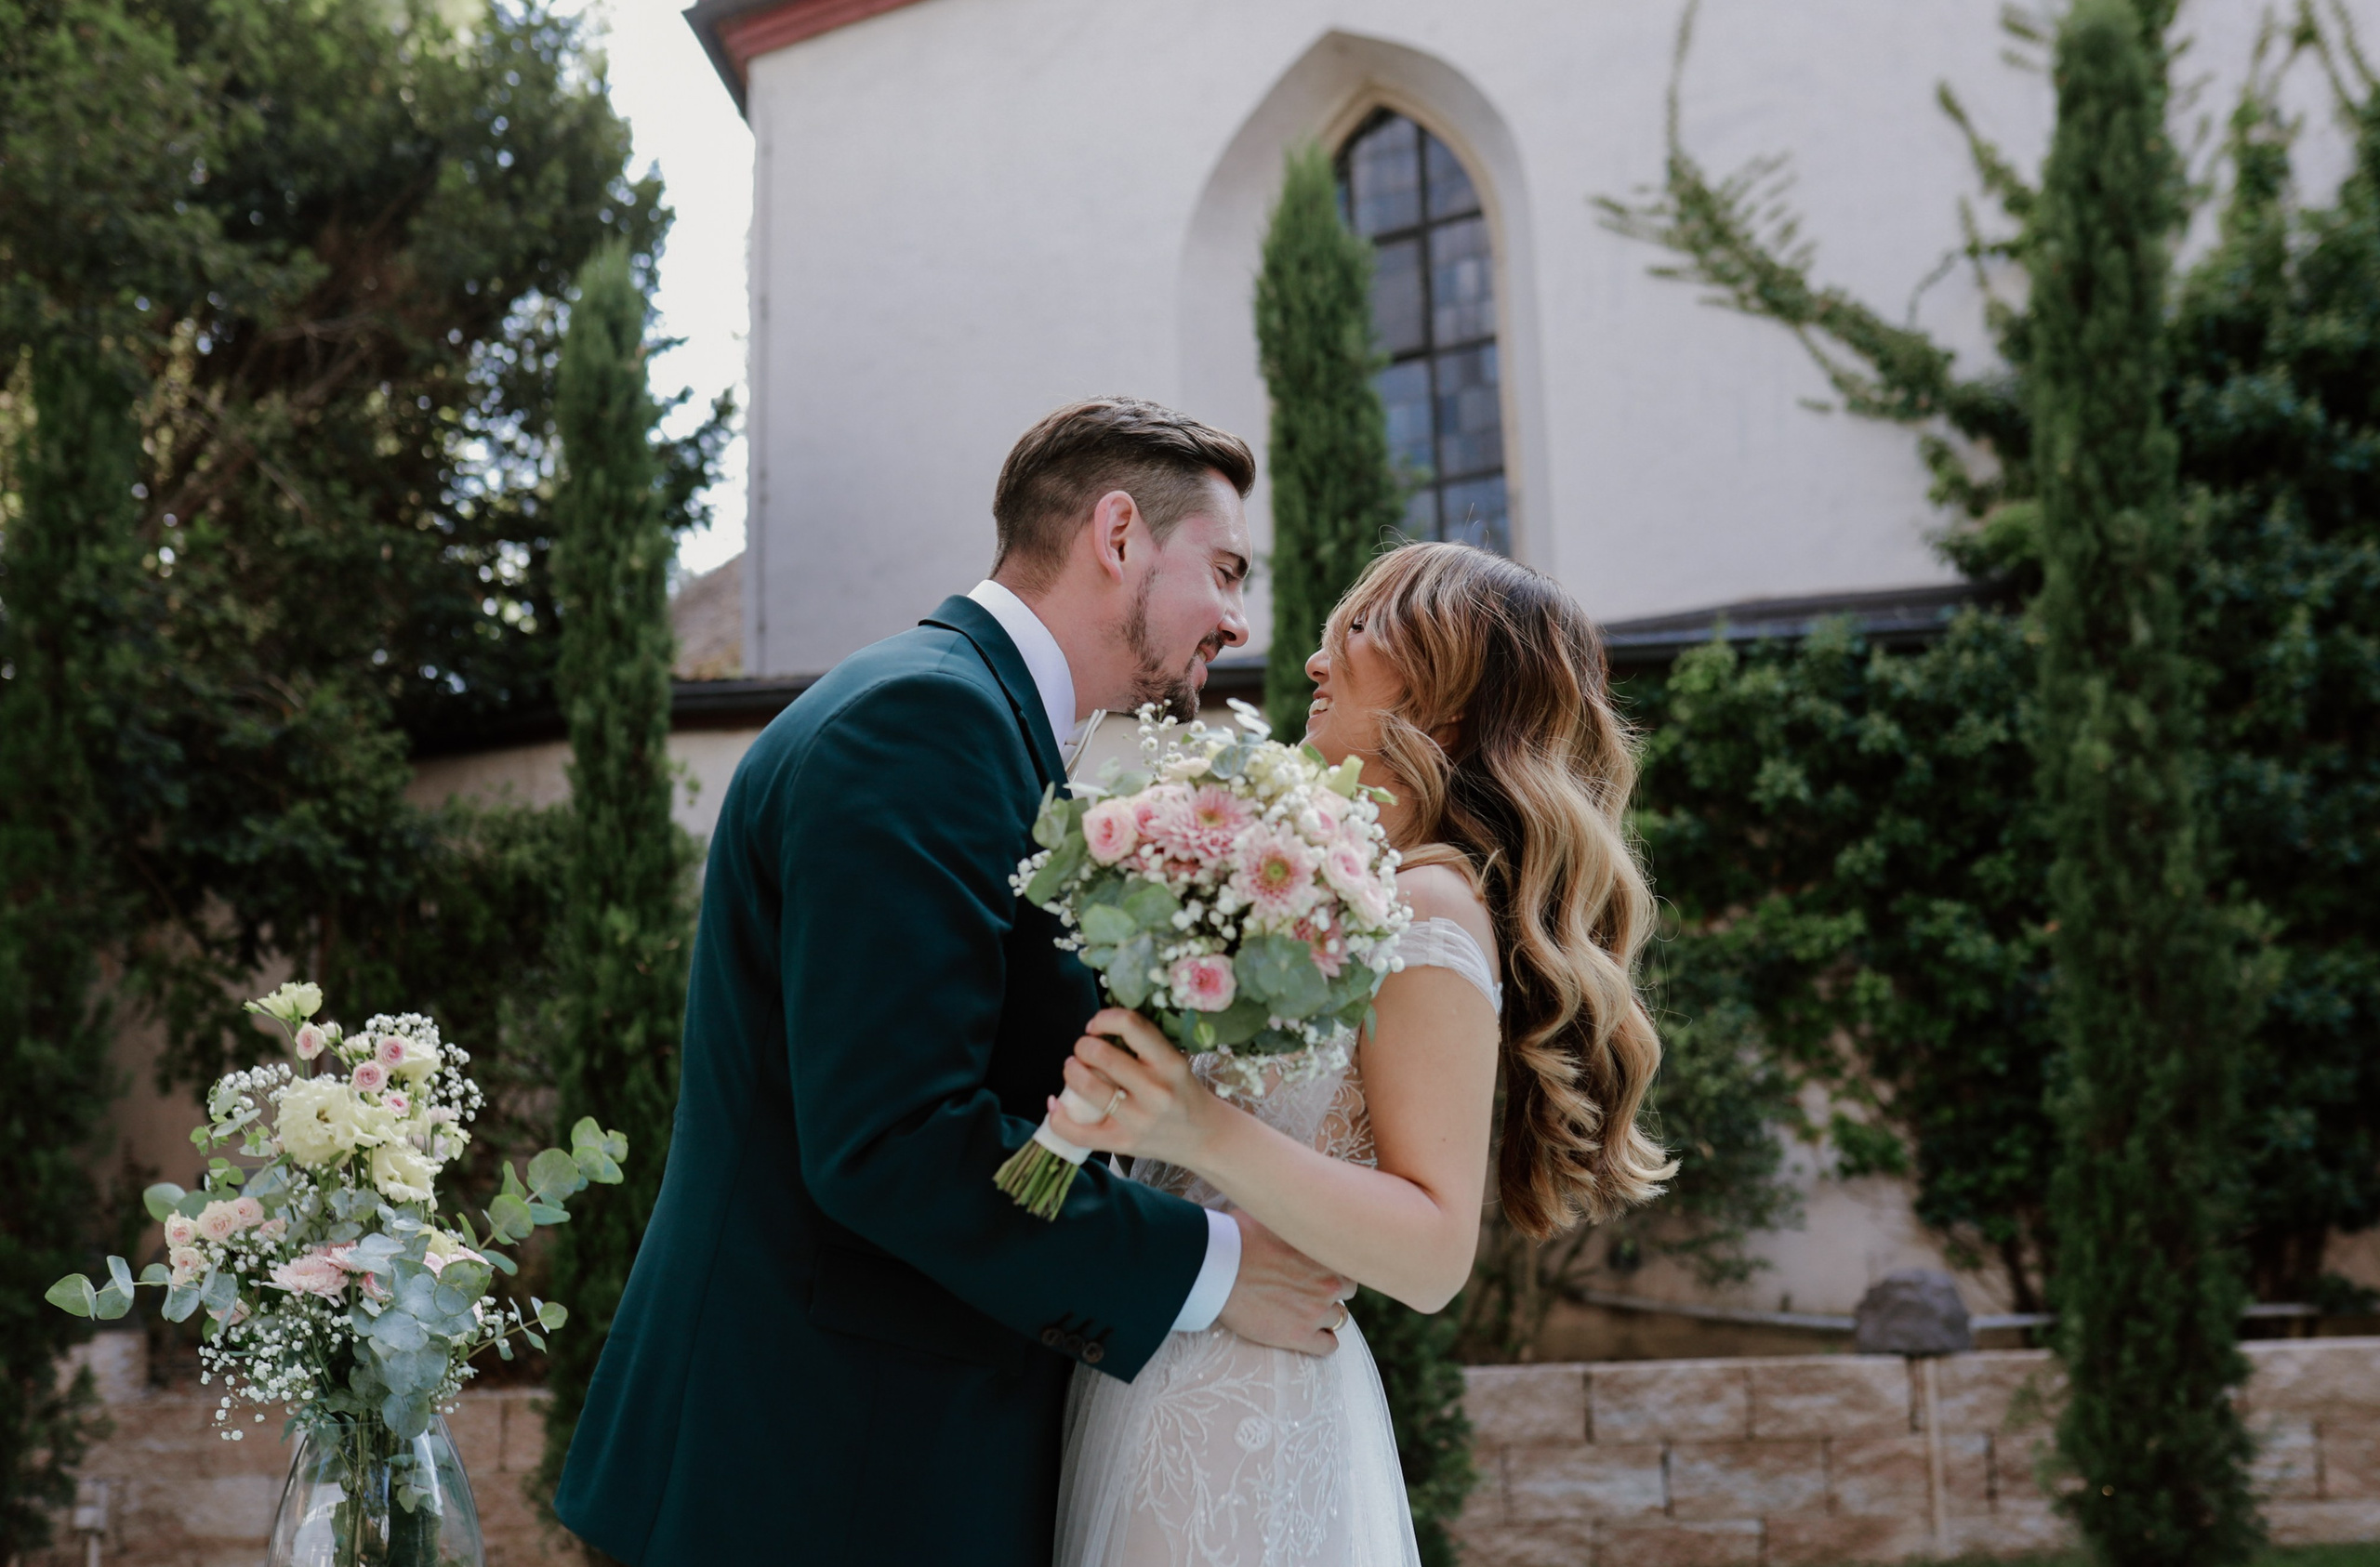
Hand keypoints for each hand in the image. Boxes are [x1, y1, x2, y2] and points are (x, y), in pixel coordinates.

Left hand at [1044, 1007, 1223, 1169]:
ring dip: (1071, 1071)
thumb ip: (1143, 1047)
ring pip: (1087, 1087)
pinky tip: (1055, 1104)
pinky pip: (1078, 1132)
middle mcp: (1156, 1091)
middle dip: (1083, 1046)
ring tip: (1073, 1070)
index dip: (1104, 1018)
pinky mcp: (1122, 1144)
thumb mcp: (1174, 1062)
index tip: (1096, 1026)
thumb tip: (1097, 1030)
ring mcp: (1138, 1120)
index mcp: (1170, 1063)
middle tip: (1084, 1050)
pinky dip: (1058, 1118)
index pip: (1131, 1025)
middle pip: (1102, 1055)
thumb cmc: (1183, 1093)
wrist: (1204, 1137)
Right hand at [1215, 1210, 1351, 1356]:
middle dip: (1330, 1290)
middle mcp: (1328, 1282)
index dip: (1331, 1265)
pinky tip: (1308, 1336)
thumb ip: (1287, 1219)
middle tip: (1308, 1290)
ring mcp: (1316, 1311)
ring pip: (1339, 1318)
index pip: (1346, 1260)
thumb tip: (1282, 1210)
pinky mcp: (1300, 1336)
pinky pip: (1328, 1346)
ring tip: (1304, 1314)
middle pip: (1347, 1291)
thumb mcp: (1267, 1215)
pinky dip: (1322, 1342)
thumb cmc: (1236, 1237)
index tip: (1315, 1268)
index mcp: (1323, 1251)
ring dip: (1324, 1316)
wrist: (1218, 1270)